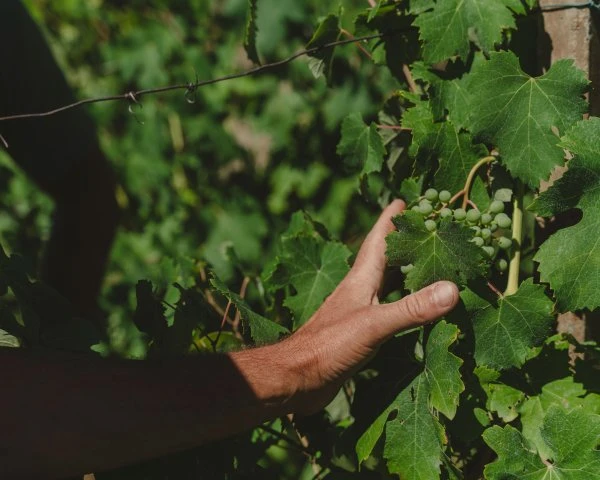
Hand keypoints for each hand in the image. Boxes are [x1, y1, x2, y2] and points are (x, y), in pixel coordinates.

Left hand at [278, 199, 458, 414]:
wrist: (297, 377)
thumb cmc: (329, 345)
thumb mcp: (373, 324)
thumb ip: (411, 308)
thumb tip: (452, 288)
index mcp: (360, 279)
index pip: (377, 241)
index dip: (390, 220)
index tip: (403, 200)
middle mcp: (359, 291)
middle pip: (383, 260)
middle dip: (403, 244)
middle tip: (425, 230)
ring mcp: (357, 312)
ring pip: (385, 285)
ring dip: (403, 273)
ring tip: (425, 264)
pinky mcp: (358, 334)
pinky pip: (386, 310)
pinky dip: (402, 305)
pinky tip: (412, 310)